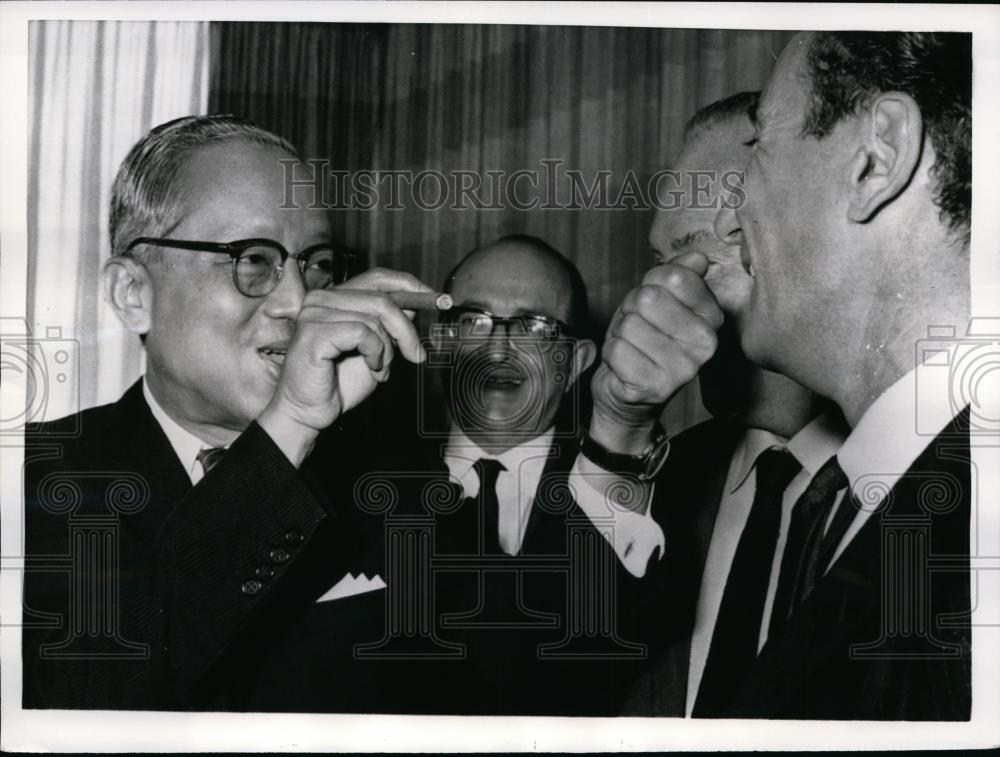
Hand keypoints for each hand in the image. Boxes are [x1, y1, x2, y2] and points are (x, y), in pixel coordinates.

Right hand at [258, 268, 430, 464]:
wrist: (310, 413)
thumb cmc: (338, 384)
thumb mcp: (376, 349)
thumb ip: (389, 324)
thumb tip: (415, 302)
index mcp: (336, 298)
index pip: (378, 277)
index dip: (410, 285)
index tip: (436, 298)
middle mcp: (322, 299)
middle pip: (383, 298)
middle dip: (407, 330)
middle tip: (415, 355)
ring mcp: (315, 313)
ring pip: (375, 317)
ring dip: (388, 350)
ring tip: (380, 370)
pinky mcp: (313, 331)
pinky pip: (363, 333)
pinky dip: (375, 354)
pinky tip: (370, 369)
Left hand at [590, 252, 722, 453]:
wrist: (629, 397)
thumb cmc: (645, 342)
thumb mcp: (661, 302)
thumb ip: (678, 276)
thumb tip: (697, 259)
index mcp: (712, 318)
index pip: (674, 276)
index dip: (651, 284)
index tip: (655, 304)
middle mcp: (706, 344)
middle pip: (648, 298)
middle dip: (632, 309)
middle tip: (638, 329)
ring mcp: (683, 369)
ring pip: (630, 325)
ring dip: (621, 335)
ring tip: (633, 349)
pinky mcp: (655, 388)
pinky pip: (617, 350)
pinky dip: (612, 355)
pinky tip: (625, 367)